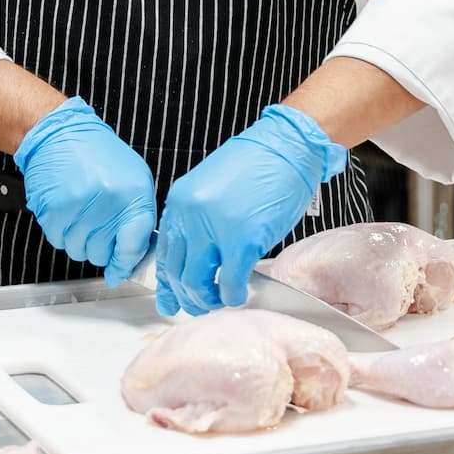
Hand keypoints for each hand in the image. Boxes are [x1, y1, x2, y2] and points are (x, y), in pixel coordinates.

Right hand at [12, 97, 156, 285]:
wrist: (60, 134)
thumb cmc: (99, 156)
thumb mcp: (135, 178)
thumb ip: (138, 218)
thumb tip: (133, 257)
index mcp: (133, 194)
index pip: (134, 246)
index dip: (126, 262)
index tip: (121, 268)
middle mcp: (107, 203)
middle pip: (103, 254)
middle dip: (101, 247)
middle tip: (97, 225)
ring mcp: (78, 207)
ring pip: (79, 252)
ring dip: (80, 241)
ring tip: (81, 214)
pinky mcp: (52, 210)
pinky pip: (58, 242)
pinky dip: (62, 233)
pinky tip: (66, 212)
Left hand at [155, 105, 347, 316]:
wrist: (288, 146)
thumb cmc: (259, 163)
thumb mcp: (213, 187)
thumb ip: (199, 219)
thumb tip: (198, 257)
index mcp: (181, 201)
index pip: (165, 251)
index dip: (167, 281)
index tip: (169, 298)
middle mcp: (190, 215)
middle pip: (177, 272)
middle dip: (187, 296)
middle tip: (197, 307)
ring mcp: (215, 229)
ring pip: (197, 283)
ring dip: (207, 300)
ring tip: (220, 302)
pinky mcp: (242, 241)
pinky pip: (230, 283)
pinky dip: (232, 296)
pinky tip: (238, 296)